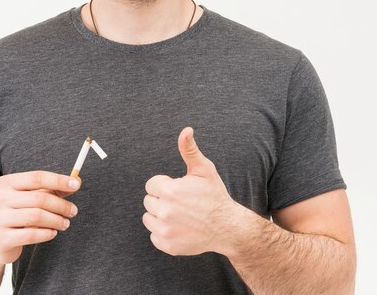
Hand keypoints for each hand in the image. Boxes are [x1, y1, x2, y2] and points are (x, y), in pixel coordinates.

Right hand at [0, 171, 81, 263]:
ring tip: (65, 223)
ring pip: (36, 216)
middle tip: (73, 211)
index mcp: (6, 183)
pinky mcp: (1, 239)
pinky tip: (53, 233)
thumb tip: (75, 182)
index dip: (58, 180)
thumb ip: (51, 190)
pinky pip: (31, 234)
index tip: (77, 184)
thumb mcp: (29, 198)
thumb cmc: (16, 214)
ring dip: (56, 220)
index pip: (37, 177)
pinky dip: (47, 233)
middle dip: (61, 204)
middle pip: (39, 198)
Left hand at [142, 127, 238, 256]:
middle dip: (162, 199)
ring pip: (149, 218)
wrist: (227, 227)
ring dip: (160, 215)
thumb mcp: (204, 169)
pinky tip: (179, 227)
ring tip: (179, 214)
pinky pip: (154, 236)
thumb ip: (189, 149)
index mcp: (170, 191)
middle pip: (149, 201)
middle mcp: (165, 212)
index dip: (165, 185)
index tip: (179, 189)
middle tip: (181, 202)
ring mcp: (166, 231)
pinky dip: (163, 232)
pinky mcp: (168, 246)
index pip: (151, 184)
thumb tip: (186, 130)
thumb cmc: (214, 195)